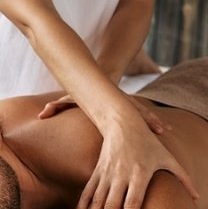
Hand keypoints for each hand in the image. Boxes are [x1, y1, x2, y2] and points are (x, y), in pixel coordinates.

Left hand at [39, 94, 168, 134]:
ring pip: (143, 114)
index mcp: (110, 100)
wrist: (97, 76)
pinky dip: (152, 122)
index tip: (132, 121)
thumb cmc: (81, 91)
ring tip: (166, 132)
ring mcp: (127, 105)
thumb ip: (57, 105)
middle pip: (138, 112)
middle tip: (162, 131)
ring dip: (154, 122)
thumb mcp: (69, 97)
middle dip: (149, 120)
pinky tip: (164, 130)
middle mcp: (121, 103)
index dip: (129, 115)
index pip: (121, 107)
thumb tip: (41, 114)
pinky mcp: (129, 109)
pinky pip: (143, 116)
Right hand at [76, 113, 197, 208]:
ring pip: (97, 202)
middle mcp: (120, 176)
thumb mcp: (168, 158)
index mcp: (139, 174)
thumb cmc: (149, 142)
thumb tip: (196, 198)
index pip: (133, 203)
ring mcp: (106, 174)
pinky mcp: (97, 172)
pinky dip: (81, 207)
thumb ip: (183, 178)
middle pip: (112, 206)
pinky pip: (87, 192)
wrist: (123, 123)